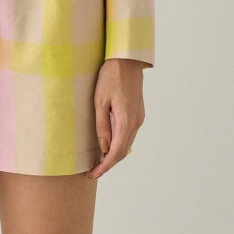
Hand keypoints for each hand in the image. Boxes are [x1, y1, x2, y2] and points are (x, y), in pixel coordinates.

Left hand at [86, 58, 145, 179]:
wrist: (127, 60)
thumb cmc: (111, 77)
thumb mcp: (100, 100)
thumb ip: (102, 125)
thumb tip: (103, 147)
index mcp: (126, 121)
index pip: (116, 152)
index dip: (105, 165)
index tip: (94, 173)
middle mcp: (136, 122)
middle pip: (123, 151)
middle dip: (109, 163)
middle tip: (93, 169)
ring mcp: (139, 118)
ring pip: (127, 143)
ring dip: (114, 153)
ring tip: (99, 159)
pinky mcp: (138, 113)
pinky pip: (129, 134)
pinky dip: (120, 143)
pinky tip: (109, 143)